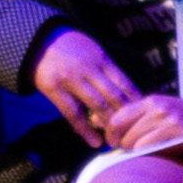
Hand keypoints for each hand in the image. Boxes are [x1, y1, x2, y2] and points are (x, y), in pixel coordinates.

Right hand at [31, 28, 144, 146]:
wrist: (38, 40)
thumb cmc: (71, 50)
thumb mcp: (94, 53)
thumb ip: (108, 73)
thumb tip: (129, 97)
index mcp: (102, 60)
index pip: (126, 84)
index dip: (136, 103)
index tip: (144, 119)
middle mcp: (89, 69)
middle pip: (114, 96)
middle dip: (126, 118)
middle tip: (133, 135)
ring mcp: (71, 78)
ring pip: (97, 105)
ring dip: (109, 125)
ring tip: (115, 141)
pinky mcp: (53, 88)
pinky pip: (72, 112)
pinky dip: (85, 130)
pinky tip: (94, 142)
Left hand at [95, 89, 182, 156]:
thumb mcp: (158, 115)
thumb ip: (132, 119)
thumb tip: (99, 123)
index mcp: (152, 101)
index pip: (117, 118)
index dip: (112, 134)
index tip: (115, 143)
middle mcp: (159, 107)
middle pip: (122, 133)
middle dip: (125, 146)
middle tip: (136, 150)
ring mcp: (169, 119)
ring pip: (132, 142)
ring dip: (136, 152)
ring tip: (149, 152)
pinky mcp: (177, 132)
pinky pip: (146, 148)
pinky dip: (147, 155)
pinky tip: (158, 154)